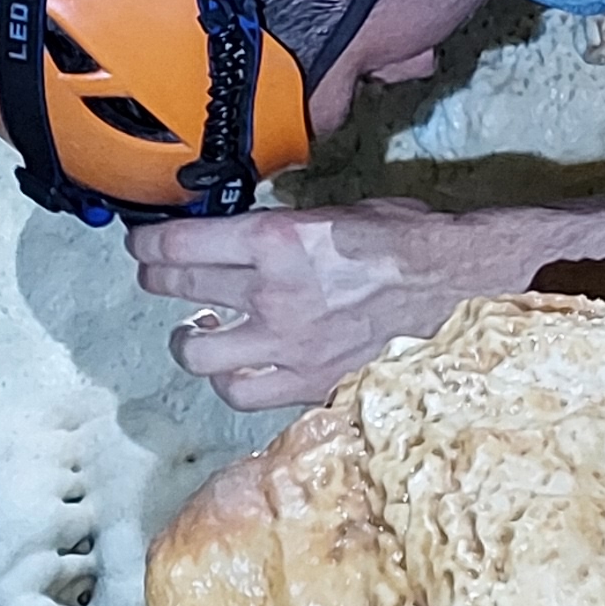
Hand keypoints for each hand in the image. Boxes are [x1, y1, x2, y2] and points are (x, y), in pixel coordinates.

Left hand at [132, 201, 551, 409]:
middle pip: (178, 291)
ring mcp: (287, 346)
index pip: (181, 245)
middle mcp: (274, 294)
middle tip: (156, 277)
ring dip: (186, 341)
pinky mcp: (306, 383)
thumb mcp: (340, 212)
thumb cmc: (411, 241)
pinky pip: (242, 393)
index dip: (148, 244)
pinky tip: (238, 368)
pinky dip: (231, 381)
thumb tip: (240, 236)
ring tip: (194, 334)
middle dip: (157, 281)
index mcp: (280, 239)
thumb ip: (284, 229)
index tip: (140, 243)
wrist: (463, 289)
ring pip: (196, 355)